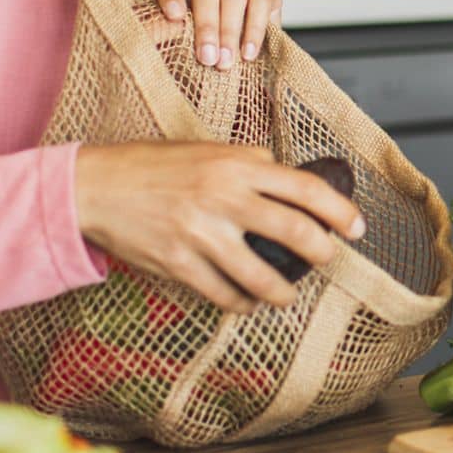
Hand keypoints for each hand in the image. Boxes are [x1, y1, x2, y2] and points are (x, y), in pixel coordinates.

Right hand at [74, 142, 364, 313]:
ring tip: (286, 295)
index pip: (305, 188)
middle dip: (322, 253)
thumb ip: (249, 163)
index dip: (339, 211)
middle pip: (295, 232)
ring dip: (282, 292)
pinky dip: (241, 303)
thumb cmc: (154, 165)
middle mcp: (223, 197)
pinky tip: (246, 301)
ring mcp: (200, 233)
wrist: (96, 186)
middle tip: (327, 259)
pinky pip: (223, 294)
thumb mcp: (207, 149)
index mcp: (236, 165)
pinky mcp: (178, 263)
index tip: (356, 228)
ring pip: (261, 276)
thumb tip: (289, 180)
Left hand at [151, 0, 281, 69]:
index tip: (173, 17)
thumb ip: (159, 35)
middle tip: (206, 58)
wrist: (233, 57)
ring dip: (230, 30)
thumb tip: (144, 35)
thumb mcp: (173, 41)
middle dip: (206, 24)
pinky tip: (248, 53)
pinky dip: (255, 28)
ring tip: (225, 62)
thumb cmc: (194, 45)